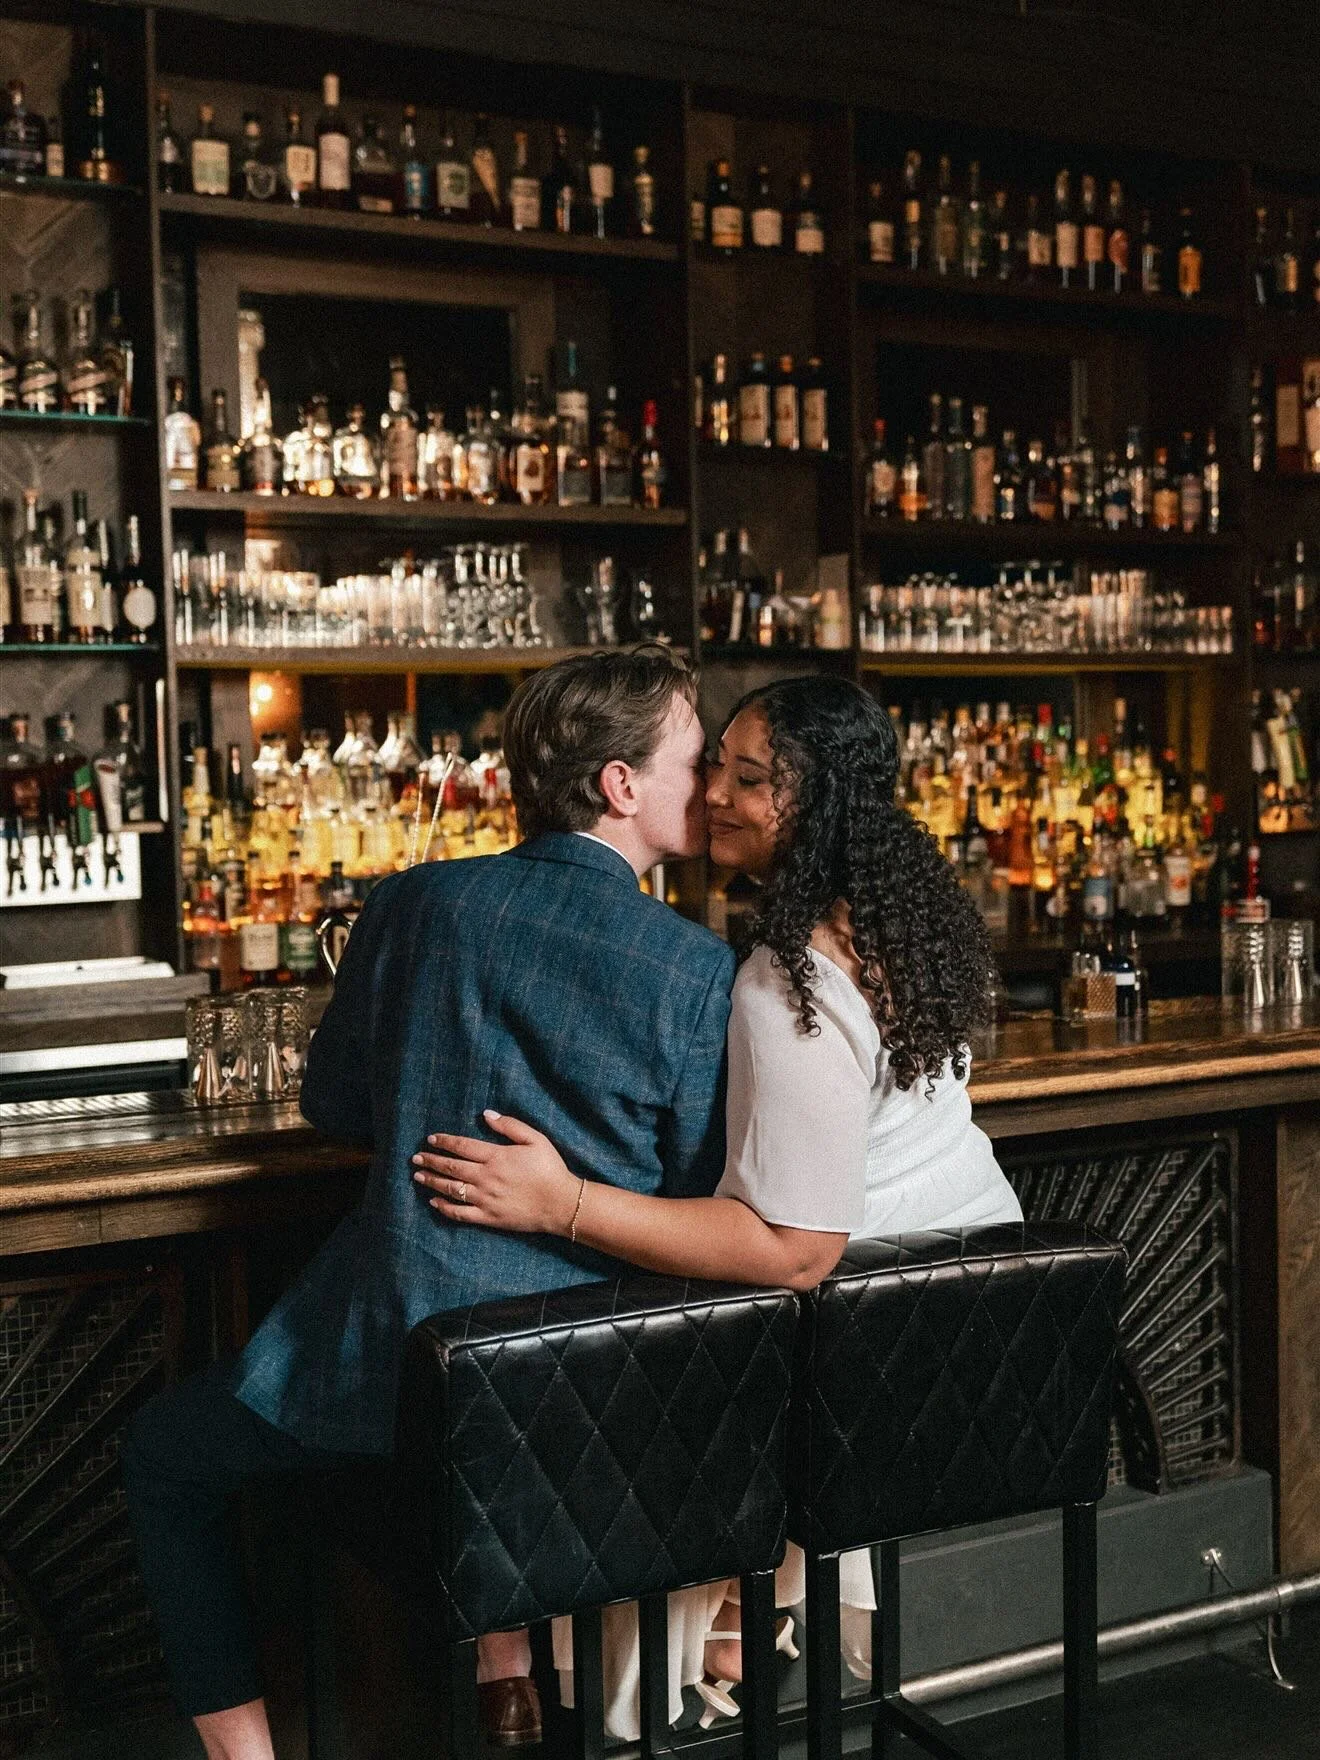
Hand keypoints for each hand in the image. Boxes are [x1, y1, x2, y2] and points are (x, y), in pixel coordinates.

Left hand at [411, 1110, 582, 1237]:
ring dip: (432, 1181)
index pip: (462, 1147)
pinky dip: (444, 1208)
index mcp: (496, 1157)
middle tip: (416, 1157)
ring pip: (451, 1189)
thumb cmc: (550, 1168)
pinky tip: (434, 1202)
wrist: (561, 1203)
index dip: (444, 1142)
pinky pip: (460, 1213)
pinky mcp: (488, 1217)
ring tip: (418, 1176)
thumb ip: (510, 1126)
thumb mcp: (535, 1139)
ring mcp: (485, 1199)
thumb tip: (486, 1115)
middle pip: (451, 1168)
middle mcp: (486, 1177)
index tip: (431, 1139)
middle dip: (431, 1161)